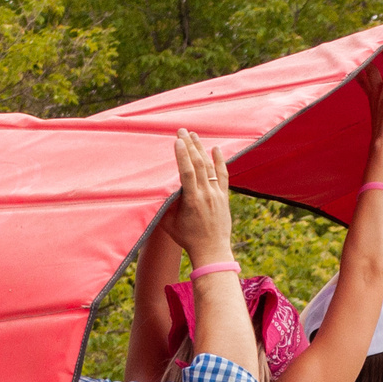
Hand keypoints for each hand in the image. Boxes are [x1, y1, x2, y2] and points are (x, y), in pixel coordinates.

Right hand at [166, 130, 234, 265]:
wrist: (212, 251)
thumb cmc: (188, 239)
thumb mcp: (170, 224)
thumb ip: (165, 206)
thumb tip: (158, 190)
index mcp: (192, 201)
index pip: (187, 172)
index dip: (182, 155)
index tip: (177, 140)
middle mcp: (207, 195)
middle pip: (198, 164)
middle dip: (190, 145)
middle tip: (182, 130)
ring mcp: (217, 195)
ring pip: (210, 167)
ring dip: (201, 149)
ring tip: (194, 135)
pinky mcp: (224, 197)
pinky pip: (223, 175)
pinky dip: (220, 161)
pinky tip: (216, 148)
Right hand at [359, 53, 382, 147]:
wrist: (382, 142)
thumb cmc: (382, 138)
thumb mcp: (378, 125)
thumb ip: (378, 121)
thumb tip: (377, 126)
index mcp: (371, 100)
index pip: (363, 81)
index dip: (361, 71)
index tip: (358, 63)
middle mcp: (375, 94)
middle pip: (372, 71)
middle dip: (371, 59)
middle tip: (372, 47)